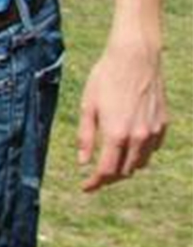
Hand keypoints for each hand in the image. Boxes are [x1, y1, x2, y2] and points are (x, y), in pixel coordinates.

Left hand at [76, 38, 168, 190]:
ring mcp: (154, 132)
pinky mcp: (163, 125)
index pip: (107, 171)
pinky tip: (129, 144)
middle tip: (96, 174)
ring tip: (112, 160)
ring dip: (126, 166)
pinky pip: (152, 149)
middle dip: (109, 176)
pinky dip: (140, 152)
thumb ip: (86, 136)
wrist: (135, 58)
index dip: (95, 182)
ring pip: (140, 163)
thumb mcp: (88, 105)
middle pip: (125, 171)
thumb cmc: (106, 78)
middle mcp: (138, 137)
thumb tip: (83, 162)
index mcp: (116, 134)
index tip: (85, 187)